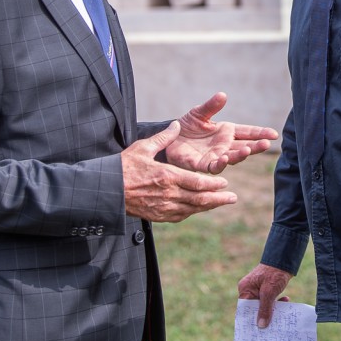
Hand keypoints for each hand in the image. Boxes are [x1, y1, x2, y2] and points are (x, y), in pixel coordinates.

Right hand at [121, 121, 237, 221]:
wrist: (107, 191)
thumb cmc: (123, 167)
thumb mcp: (142, 148)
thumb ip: (163, 138)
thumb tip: (177, 125)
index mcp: (167, 176)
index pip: (197, 183)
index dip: (213, 185)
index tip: (225, 183)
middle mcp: (168, 194)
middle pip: (199, 199)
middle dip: (218, 198)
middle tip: (233, 198)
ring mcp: (163, 207)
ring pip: (192, 209)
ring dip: (209, 206)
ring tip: (222, 203)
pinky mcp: (157, 216)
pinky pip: (180, 215)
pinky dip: (193, 211)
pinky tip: (199, 207)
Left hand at [166, 92, 278, 173]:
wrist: (169, 138)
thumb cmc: (187, 126)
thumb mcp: (199, 113)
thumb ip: (211, 106)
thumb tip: (223, 95)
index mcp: (227, 131)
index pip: (248, 132)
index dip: (261, 133)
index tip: (274, 134)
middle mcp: (224, 145)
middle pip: (245, 146)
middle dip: (256, 146)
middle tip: (266, 144)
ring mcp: (216, 156)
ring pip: (232, 158)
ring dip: (240, 155)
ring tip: (247, 150)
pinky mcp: (203, 165)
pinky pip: (214, 166)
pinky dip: (220, 163)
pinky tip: (224, 159)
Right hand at [237, 264, 292, 327]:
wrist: (284, 258)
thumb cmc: (274, 273)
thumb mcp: (269, 292)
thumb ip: (264, 309)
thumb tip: (261, 326)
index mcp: (245, 289)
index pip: (245, 309)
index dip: (250, 320)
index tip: (256, 331)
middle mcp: (249, 290)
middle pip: (254, 308)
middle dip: (263, 316)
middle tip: (271, 326)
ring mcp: (258, 289)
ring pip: (263, 305)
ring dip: (273, 309)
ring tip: (281, 315)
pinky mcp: (267, 288)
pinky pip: (270, 300)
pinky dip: (277, 302)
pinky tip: (286, 300)